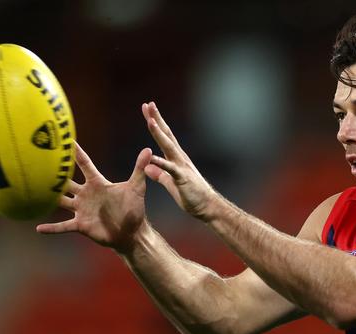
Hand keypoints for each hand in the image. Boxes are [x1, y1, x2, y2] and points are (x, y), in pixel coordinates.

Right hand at [37, 142, 152, 250]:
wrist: (131, 232)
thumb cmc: (134, 208)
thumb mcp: (136, 187)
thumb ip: (139, 168)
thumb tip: (149, 149)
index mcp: (97, 183)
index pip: (84, 164)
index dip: (75, 152)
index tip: (64, 139)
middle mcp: (86, 194)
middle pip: (66, 180)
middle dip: (53, 172)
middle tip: (37, 160)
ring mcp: (81, 209)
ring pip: (60, 201)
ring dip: (47, 197)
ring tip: (29, 191)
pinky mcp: (81, 225)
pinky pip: (63, 226)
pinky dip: (52, 228)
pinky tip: (38, 228)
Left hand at [142, 102, 218, 219]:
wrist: (207, 207)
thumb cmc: (191, 196)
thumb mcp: (170, 184)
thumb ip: (160, 174)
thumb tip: (147, 167)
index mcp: (175, 159)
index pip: (163, 137)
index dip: (155, 123)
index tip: (148, 110)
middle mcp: (179, 158)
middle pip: (166, 135)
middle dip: (156, 120)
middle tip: (149, 104)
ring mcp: (182, 166)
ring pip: (168, 147)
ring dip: (159, 134)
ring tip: (150, 121)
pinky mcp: (182, 178)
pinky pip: (170, 169)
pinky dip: (160, 162)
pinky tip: (151, 157)